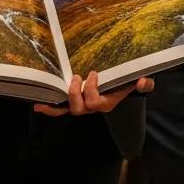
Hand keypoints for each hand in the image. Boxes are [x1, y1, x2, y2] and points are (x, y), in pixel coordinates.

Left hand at [34, 72, 153, 116]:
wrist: (123, 87)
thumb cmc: (129, 83)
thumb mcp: (140, 82)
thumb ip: (144, 83)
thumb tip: (143, 81)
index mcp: (107, 102)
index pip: (96, 103)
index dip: (92, 90)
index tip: (94, 73)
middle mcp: (93, 107)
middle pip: (80, 108)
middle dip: (76, 93)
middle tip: (77, 76)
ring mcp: (83, 105)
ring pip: (70, 109)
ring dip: (65, 97)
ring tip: (66, 81)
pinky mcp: (75, 102)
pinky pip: (61, 110)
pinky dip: (50, 109)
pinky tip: (38, 106)